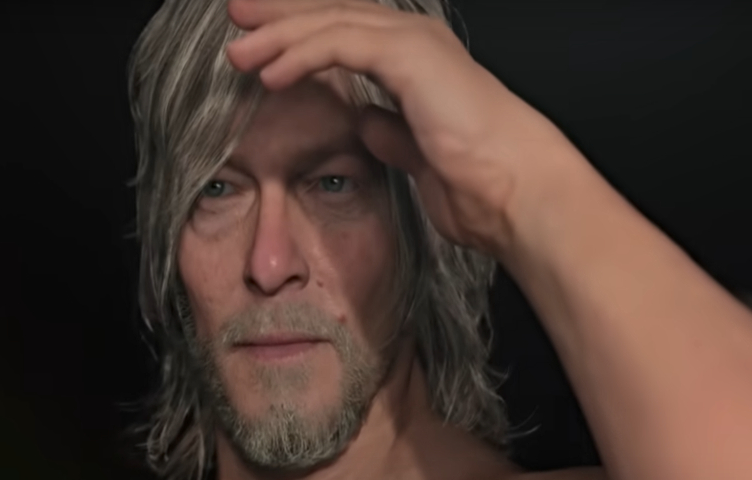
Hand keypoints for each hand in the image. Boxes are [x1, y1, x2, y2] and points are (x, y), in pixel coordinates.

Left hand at [225, 0, 572, 255]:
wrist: (515, 190)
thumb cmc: (478, 181)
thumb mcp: (416, 153)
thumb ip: (390, 131)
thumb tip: (364, 121)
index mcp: (415, 59)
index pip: (344, 31)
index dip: (299, 31)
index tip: (257, 42)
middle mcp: (414, 40)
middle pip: (332, 12)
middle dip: (279, 13)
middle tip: (235, 14)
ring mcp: (413, 43)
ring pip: (330, 21)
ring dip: (278, 34)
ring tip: (237, 52)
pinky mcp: (410, 56)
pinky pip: (340, 44)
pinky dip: (301, 54)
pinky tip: (271, 74)